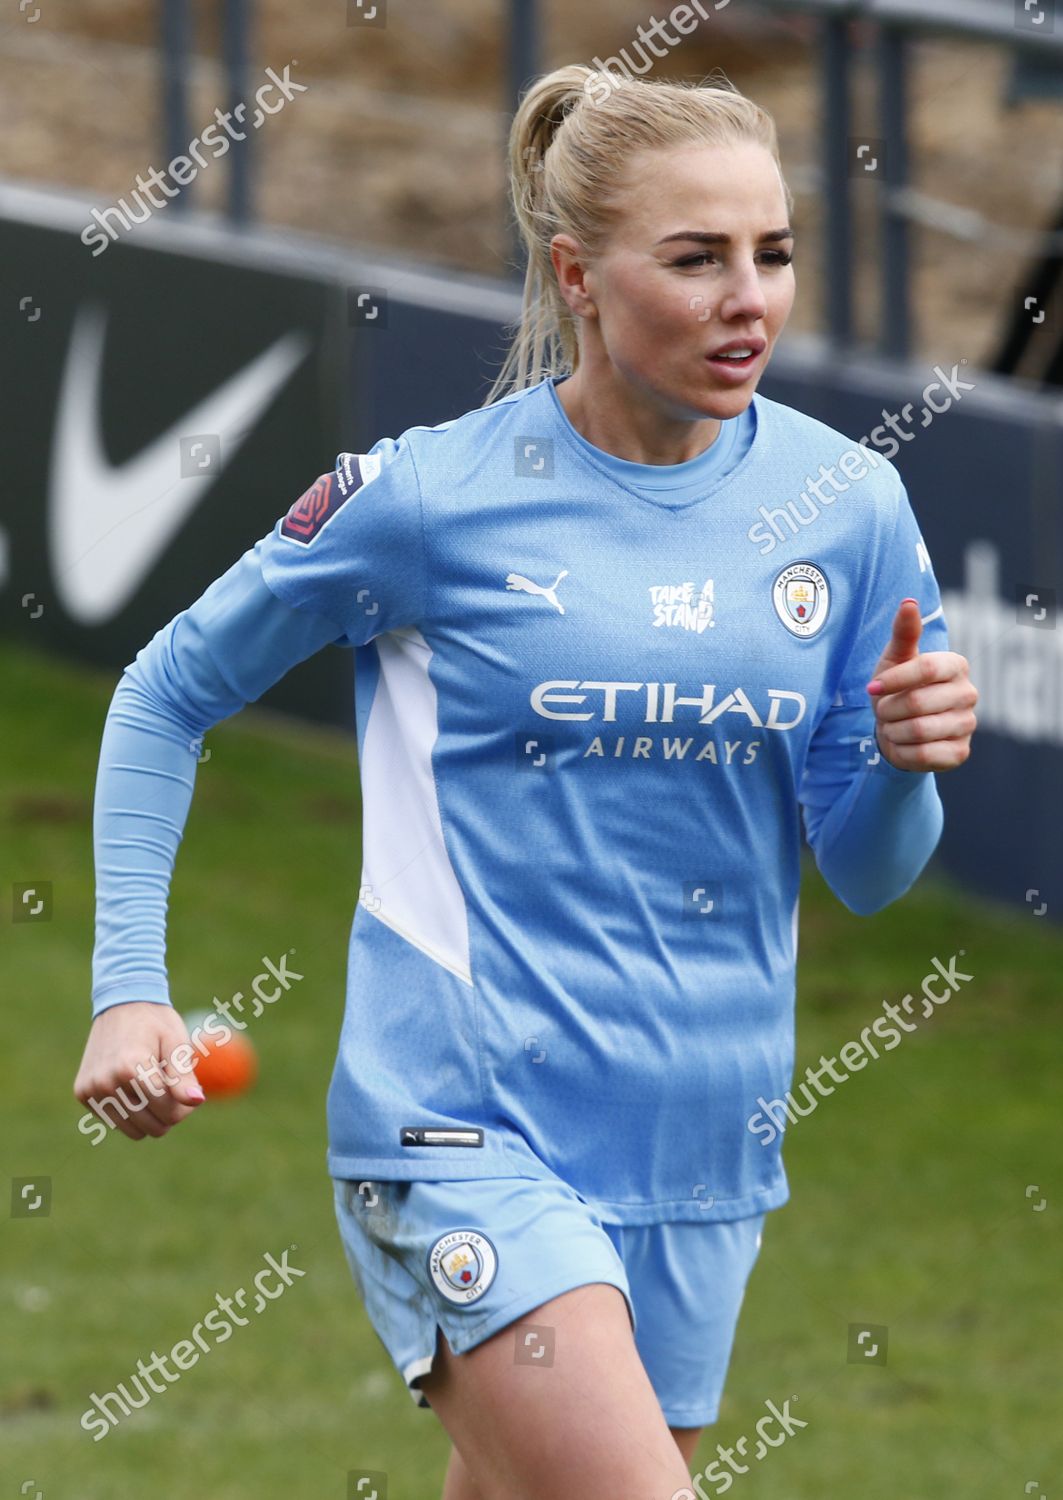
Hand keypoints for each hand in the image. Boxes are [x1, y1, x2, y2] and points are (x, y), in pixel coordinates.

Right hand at [74, 1002, 204, 1140]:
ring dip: (150, 1117)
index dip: (185, 1105)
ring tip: (155, 1089)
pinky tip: (132, 1086)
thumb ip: (184, 1076)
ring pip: (134, 1131)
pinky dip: (130, 1112)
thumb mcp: (176, 1044)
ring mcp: (90, 1089)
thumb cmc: (155, 1023)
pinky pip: (116, 1121)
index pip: (167, 1110)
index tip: (189, 1088)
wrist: (120, 1004)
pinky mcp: (82, 1094)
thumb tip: (197, 1102)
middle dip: (170, 1113)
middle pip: (153, 1127)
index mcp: (130, 1066)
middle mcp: (105, 1081)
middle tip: (173, 1090)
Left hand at [867, 598, 977, 771]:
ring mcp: (967, 725)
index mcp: (956, 665)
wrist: (897, 730)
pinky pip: (923, 755)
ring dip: (893, 730)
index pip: (925, 667)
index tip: (872, 688)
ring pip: (918, 730)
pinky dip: (901, 751)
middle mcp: (969, 694)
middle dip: (888, 709)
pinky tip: (902, 744)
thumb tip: (909, 602)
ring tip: (892, 726)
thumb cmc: (896, 689)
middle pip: (917, 702)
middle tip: (883, 710)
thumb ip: (903, 632)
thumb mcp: (895, 658)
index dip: (893, 679)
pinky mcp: (960, 753)